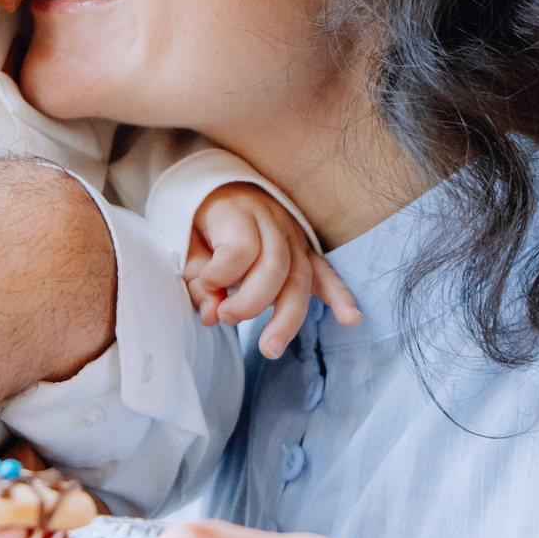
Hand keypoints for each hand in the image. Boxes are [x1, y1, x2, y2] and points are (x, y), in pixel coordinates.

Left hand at [187, 183, 361, 358]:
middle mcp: (272, 222)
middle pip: (274, 267)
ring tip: (270, 348)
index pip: (241, 249)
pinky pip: (326, 275)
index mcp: (238, 211)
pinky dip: (339, 297)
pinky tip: (351, 318)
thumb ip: (198, 279)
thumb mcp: (187, 243)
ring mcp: (295, 237)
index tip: (205, 283)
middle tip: (227, 318)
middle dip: (251, 303)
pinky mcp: (307, 252)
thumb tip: (213, 315)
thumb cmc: (203, 222)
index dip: (220, 275)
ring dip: (287, 319)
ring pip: (300, 278)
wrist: (226, 189)